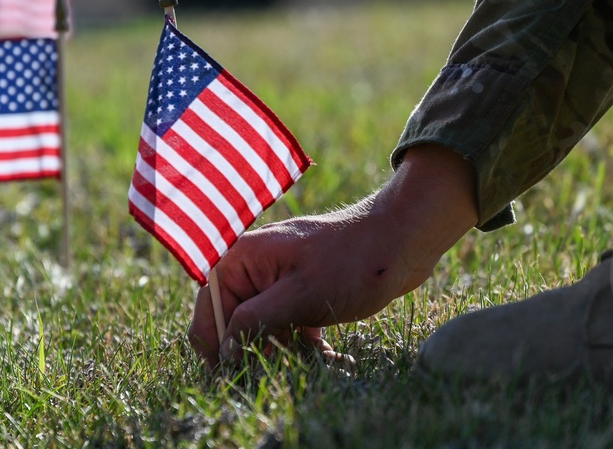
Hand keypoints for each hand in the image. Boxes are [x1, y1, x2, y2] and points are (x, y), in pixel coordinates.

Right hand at [187, 144, 478, 365]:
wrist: (404, 239)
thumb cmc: (352, 261)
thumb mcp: (299, 296)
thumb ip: (253, 321)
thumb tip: (223, 350)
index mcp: (241, 258)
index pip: (209, 310)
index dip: (218, 345)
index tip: (240, 373)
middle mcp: (254, 265)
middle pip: (236, 322)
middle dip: (259, 350)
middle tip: (286, 367)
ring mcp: (278, 277)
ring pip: (265, 328)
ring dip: (288, 351)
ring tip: (319, 360)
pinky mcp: (301, 289)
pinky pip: (289, 324)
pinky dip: (305, 343)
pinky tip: (331, 357)